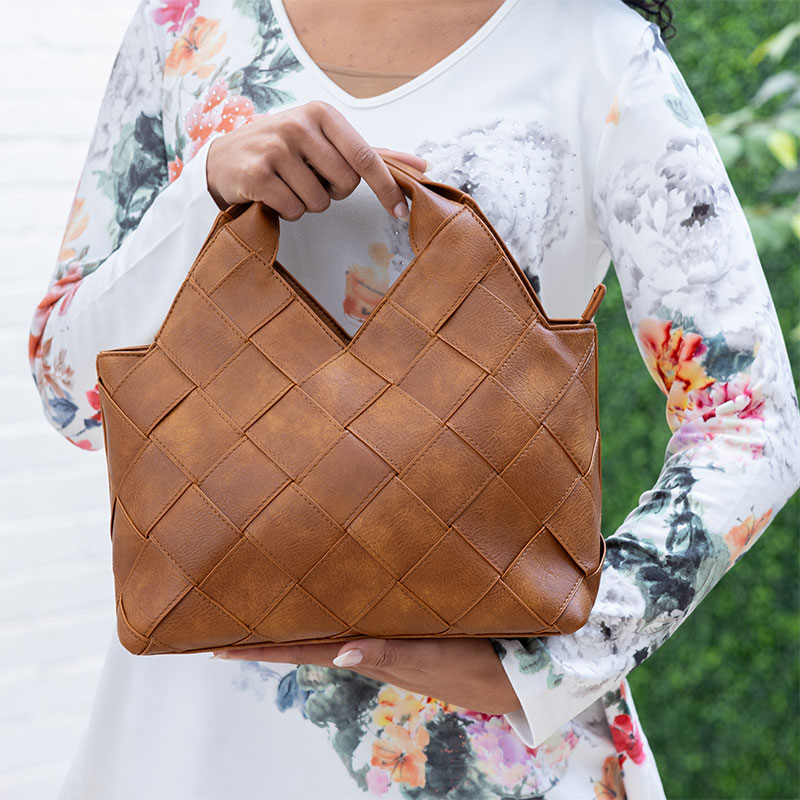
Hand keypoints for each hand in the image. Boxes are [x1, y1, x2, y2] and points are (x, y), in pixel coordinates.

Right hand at [205, 99, 428, 219]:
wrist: (226, 158)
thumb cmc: (285, 151)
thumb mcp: (326, 141)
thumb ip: (373, 155)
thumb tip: (420, 166)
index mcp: (321, 114)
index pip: (366, 156)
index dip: (386, 187)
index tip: (401, 210)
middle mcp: (298, 126)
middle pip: (345, 185)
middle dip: (333, 192)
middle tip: (311, 179)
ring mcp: (276, 149)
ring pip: (320, 202)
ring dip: (309, 203)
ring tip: (289, 185)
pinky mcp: (258, 175)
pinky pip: (295, 211)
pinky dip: (289, 211)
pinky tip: (274, 194)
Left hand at [212, 637, 521, 716]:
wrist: (506, 672)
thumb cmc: (469, 664)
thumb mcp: (429, 659)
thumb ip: (388, 654)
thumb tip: (340, 654)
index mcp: (364, 653)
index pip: (299, 650)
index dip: (259, 649)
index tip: (218, 647)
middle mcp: (363, 646)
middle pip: (301, 640)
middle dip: (262, 636)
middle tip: (221, 624)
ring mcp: (378, 639)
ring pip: (323, 630)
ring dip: (289, 622)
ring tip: (258, 609)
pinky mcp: (396, 631)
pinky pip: (351, 620)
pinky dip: (326, 612)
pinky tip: (321, 600)